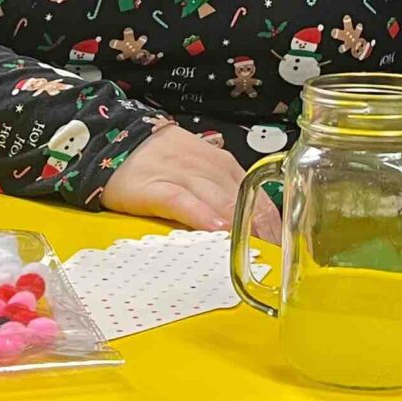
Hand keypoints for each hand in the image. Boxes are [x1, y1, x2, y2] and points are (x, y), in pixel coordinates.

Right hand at [99, 125, 281, 238]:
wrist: (116, 139)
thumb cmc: (160, 161)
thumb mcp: (200, 171)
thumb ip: (224, 194)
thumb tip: (253, 227)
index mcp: (224, 166)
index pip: (260, 197)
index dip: (274, 226)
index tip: (286, 251)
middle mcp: (210, 168)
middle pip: (246, 202)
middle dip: (264, 233)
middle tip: (277, 261)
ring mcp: (184, 175)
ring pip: (222, 201)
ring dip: (242, 227)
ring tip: (257, 252)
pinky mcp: (157, 187)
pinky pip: (184, 201)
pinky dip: (202, 216)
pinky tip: (216, 231)